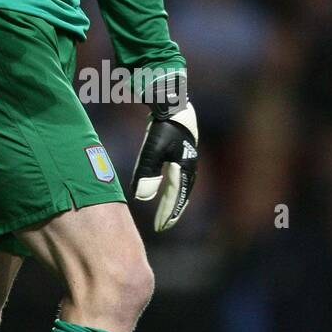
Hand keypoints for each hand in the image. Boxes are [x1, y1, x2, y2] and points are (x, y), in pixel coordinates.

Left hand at [131, 100, 197, 231]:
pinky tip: (168, 190)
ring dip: (175, 201)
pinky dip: (175, 189)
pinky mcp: (183, 153)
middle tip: (163, 225)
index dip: (167, 214)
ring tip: (167, 213)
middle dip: (173, 211)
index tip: (159, 228)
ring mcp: (188, 159)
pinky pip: (180, 178)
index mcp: (184, 169)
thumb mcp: (152, 150)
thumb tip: (142, 198)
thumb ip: (147, 173)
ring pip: (183, 187)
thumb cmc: (163, 127)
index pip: (175, 198)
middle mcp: (189, 167)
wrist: (173, 104)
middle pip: (182, 195)